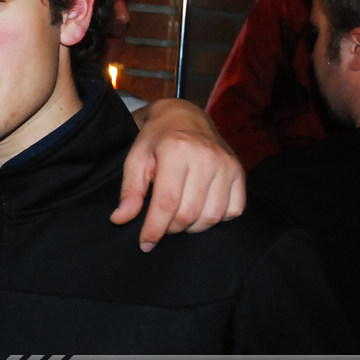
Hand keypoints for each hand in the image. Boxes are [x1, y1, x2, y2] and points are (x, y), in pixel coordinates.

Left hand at [111, 98, 245, 251]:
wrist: (184, 115)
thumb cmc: (156, 138)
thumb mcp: (135, 158)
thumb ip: (129, 191)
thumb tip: (120, 220)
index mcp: (176, 150)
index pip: (166, 203)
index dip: (154, 229)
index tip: (145, 244)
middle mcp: (205, 157)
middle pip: (189, 213)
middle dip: (171, 228)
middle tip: (160, 224)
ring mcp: (226, 164)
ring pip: (212, 217)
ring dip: (192, 227)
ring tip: (177, 217)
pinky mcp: (240, 171)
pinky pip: (233, 211)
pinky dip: (216, 218)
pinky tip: (200, 208)